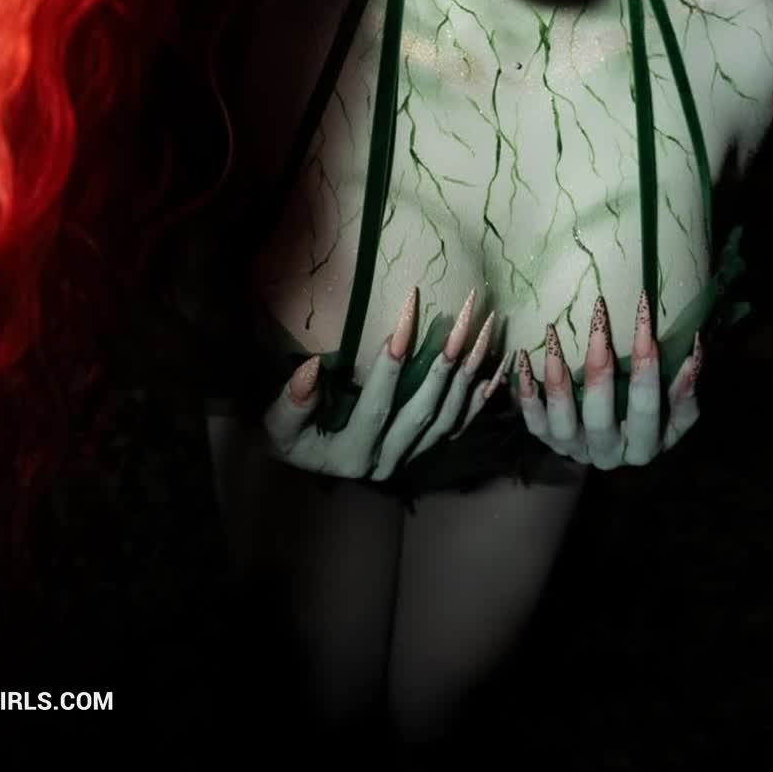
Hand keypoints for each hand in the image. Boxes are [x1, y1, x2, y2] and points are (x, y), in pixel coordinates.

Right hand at [262, 286, 510, 479]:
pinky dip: (481, 397)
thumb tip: (310, 369)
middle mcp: (388, 461)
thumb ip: (292, 402)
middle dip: (448, 356)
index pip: (380, 401)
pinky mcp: (423, 451)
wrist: (298, 460)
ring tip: (485, 325)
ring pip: (450, 415)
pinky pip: (460, 425)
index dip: (394, 359)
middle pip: (426, 406)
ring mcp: (410, 458)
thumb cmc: (284, 436)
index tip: (408, 309)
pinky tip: (497, 366)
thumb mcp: (275, 423)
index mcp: (353, 454)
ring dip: (471, 370)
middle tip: (464, 310)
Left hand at [514, 290, 703, 469]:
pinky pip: (532, 420)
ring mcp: (575, 450)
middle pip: (600, 414)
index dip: (647, 364)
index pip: (647, 407)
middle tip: (599, 316)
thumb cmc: (649, 419)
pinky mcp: (548, 442)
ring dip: (557, 374)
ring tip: (553, 331)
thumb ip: (686, 386)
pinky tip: (524, 356)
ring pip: (562, 418)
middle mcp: (608, 455)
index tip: (645, 315)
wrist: (612, 449)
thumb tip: (696, 346)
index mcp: (645, 447)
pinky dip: (526, 390)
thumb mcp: (674, 412)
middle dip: (599, 364)